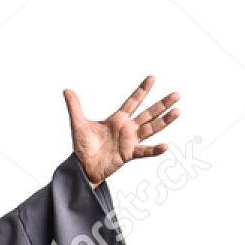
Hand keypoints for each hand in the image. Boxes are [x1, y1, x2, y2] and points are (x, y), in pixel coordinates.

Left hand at [63, 75, 179, 185]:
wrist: (82, 167)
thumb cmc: (82, 147)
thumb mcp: (78, 124)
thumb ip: (75, 106)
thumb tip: (66, 90)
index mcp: (117, 119)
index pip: (133, 101)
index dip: (142, 90)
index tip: (152, 77)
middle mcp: (127, 128)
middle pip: (148, 113)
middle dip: (162, 104)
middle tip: (177, 94)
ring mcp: (130, 141)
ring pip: (151, 129)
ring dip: (164, 121)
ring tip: (177, 111)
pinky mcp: (128, 154)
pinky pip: (144, 151)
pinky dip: (154, 150)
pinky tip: (165, 146)